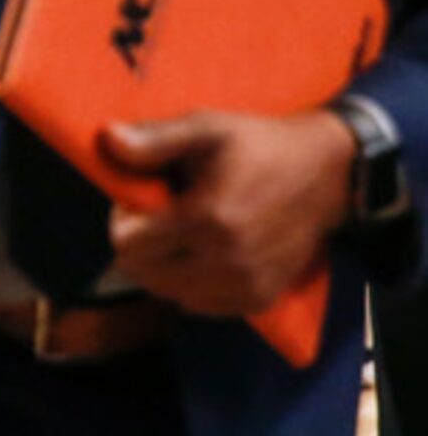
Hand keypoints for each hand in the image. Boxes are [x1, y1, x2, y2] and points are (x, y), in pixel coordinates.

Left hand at [99, 108, 355, 318]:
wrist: (327, 173)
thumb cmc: (259, 145)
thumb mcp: (206, 128)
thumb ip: (154, 140)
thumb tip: (107, 141)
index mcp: (208, 218)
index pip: (129, 246)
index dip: (121, 222)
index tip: (135, 203)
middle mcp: (228, 260)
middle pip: (145, 275)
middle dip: (138, 247)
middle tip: (155, 218)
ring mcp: (247, 284)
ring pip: (171, 294)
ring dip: (163, 268)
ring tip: (178, 235)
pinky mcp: (262, 298)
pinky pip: (203, 307)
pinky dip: (191, 286)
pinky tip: (200, 255)